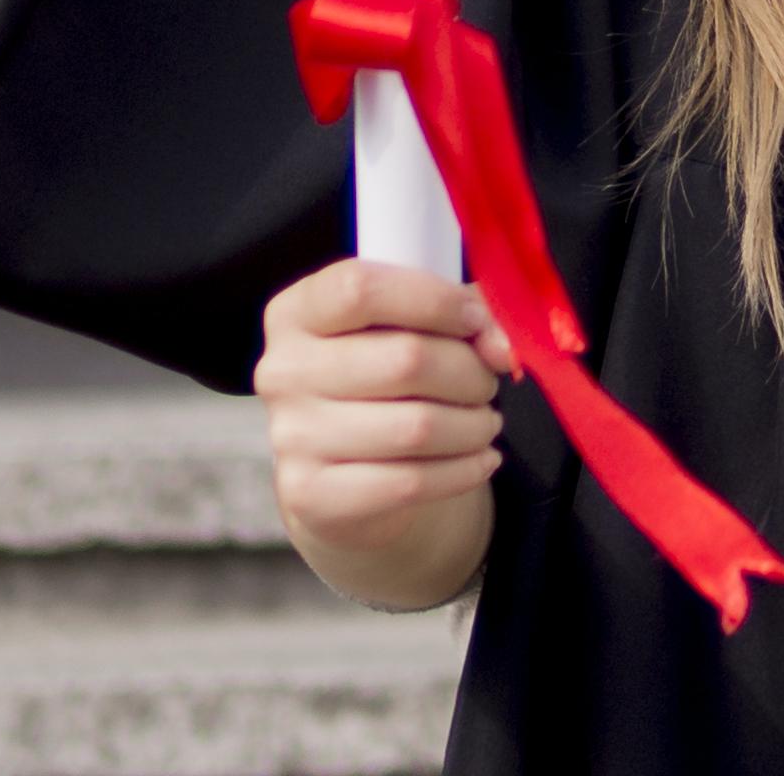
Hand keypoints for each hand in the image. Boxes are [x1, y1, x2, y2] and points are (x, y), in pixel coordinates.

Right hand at [256, 256, 515, 610]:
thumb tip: (502, 346)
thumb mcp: (407, 326)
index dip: (433, 299)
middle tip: (487, 381)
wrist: (341, 473)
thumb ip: (459, 314)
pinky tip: (481, 458)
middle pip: (405, 359)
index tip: (474, 319)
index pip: (359, 288)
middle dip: (470, 371)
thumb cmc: (380, 380)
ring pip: (417, 427)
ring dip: (474, 424)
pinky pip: (411, 483)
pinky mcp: (311, 494)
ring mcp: (291, 437)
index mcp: (296, 312)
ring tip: (485, 421)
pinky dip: (465, 470)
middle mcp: (282, 371)